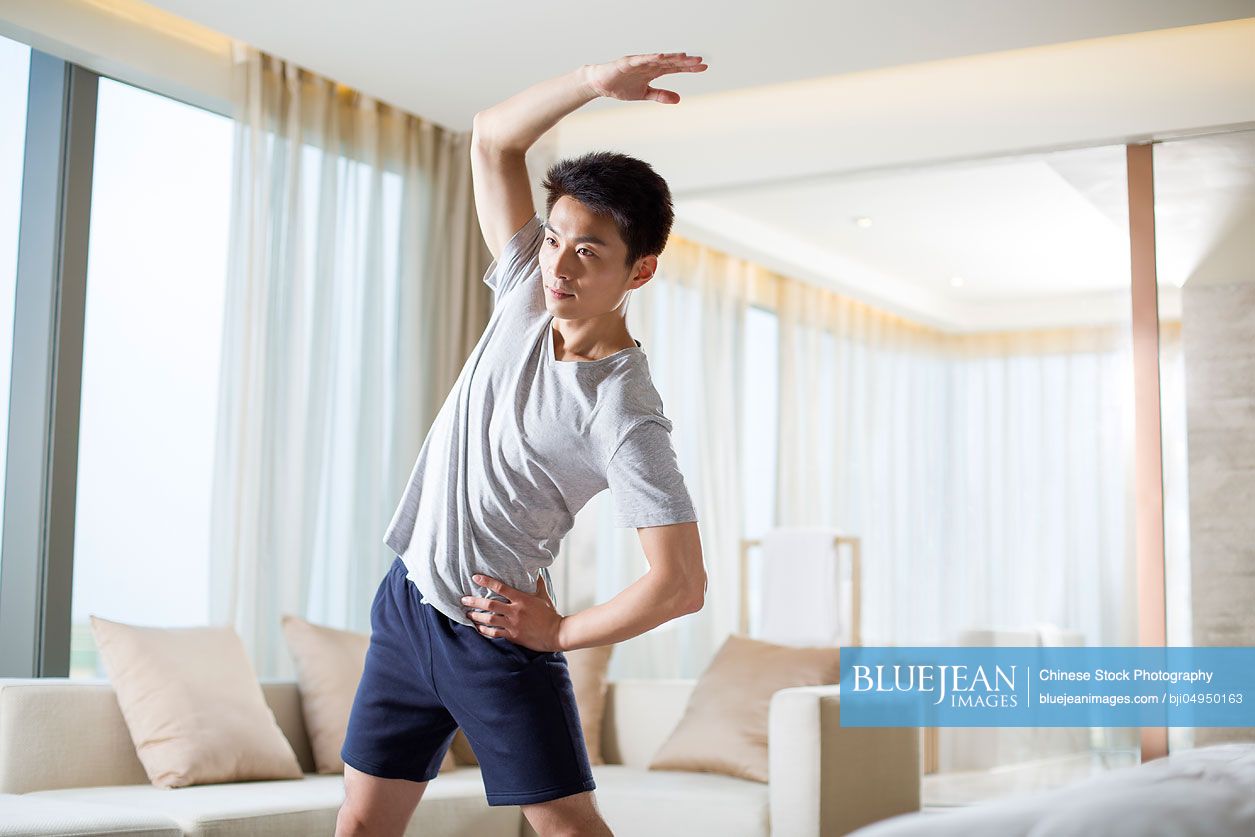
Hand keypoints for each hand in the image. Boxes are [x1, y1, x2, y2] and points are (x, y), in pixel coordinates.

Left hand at [461, 572, 564, 651]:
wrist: (555, 634)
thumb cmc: (550, 614)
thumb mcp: (544, 596)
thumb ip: (537, 583)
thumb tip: (535, 570)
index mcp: (521, 599)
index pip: (501, 588)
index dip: (486, 582)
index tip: (475, 578)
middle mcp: (515, 611)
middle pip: (489, 605)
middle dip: (474, 602)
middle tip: (464, 599)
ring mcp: (512, 625)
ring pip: (489, 620)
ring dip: (476, 617)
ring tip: (467, 614)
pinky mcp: (512, 636)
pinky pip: (494, 633)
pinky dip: (484, 630)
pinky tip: (478, 628)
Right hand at [583, 52, 707, 103]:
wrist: (600, 84)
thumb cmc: (621, 86)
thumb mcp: (644, 94)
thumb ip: (661, 95)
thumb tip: (679, 99)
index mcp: (654, 71)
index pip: (675, 68)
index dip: (688, 68)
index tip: (703, 68)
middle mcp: (649, 64)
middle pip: (671, 62)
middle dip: (685, 62)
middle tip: (700, 62)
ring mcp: (639, 62)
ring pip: (658, 59)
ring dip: (672, 57)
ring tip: (685, 57)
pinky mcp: (627, 62)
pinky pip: (640, 60)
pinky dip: (650, 57)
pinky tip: (661, 56)